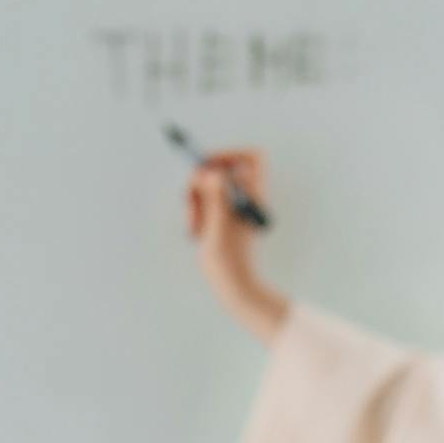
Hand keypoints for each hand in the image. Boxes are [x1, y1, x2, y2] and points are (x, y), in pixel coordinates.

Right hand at [184, 149, 288, 343]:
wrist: (234, 287)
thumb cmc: (229, 261)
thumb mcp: (218, 225)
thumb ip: (215, 196)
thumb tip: (210, 172)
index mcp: (252, 196)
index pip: (251, 158)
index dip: (230, 155)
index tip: (208, 167)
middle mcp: (245, 198)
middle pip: (221, 171)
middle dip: (200, 183)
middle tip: (191, 202)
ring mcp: (233, 209)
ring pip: (208, 189)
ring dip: (195, 203)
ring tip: (195, 226)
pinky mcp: (222, 220)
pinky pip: (205, 205)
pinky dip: (196, 215)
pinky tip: (196, 234)